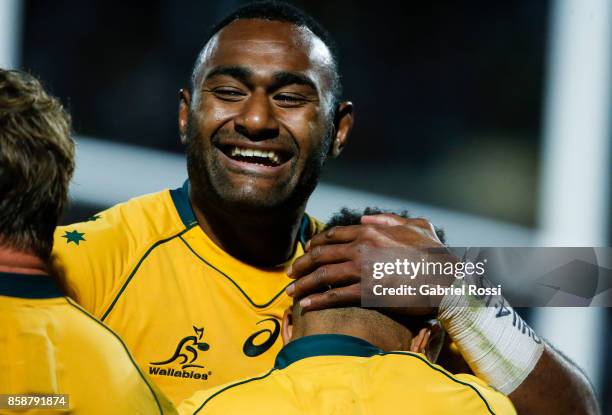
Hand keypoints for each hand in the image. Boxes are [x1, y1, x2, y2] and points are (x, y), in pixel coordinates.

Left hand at [286, 213, 453, 314]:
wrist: (448, 282)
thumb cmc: (436, 255)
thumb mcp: (417, 226)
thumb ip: (389, 220)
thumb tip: (364, 220)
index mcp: (371, 232)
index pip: (333, 236)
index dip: (315, 245)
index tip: (306, 252)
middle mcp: (362, 247)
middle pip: (321, 254)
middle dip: (301, 265)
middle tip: (290, 274)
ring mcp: (363, 269)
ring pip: (323, 275)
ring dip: (303, 284)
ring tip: (291, 293)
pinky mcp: (367, 291)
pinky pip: (335, 295)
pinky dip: (317, 300)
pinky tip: (306, 305)